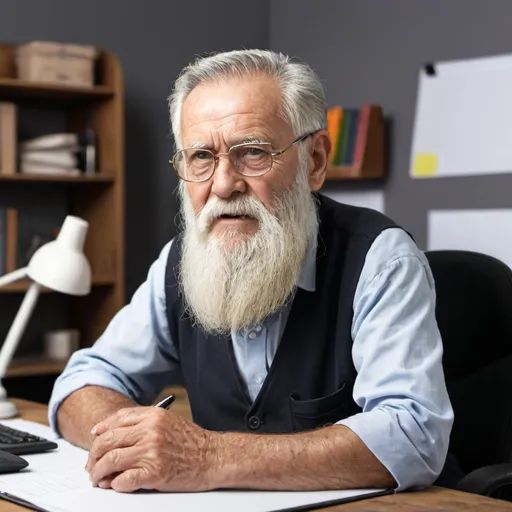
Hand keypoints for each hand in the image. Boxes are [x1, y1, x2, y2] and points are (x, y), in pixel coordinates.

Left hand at [85, 406, 217, 492]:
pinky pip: (124, 480)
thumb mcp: (168, 421)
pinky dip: (115, 484)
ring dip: (99, 472)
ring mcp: (152, 451)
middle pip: (108, 441)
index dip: (101, 430)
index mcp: (153, 416)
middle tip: (92, 465)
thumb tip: (112, 432)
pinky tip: (116, 485)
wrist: (213, 457)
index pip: (117, 420)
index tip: (95, 438)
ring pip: (110, 461)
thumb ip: (143, 422)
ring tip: (99, 478)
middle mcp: (150, 431)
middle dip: (94, 455)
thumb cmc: (192, 441)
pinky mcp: (154, 473)